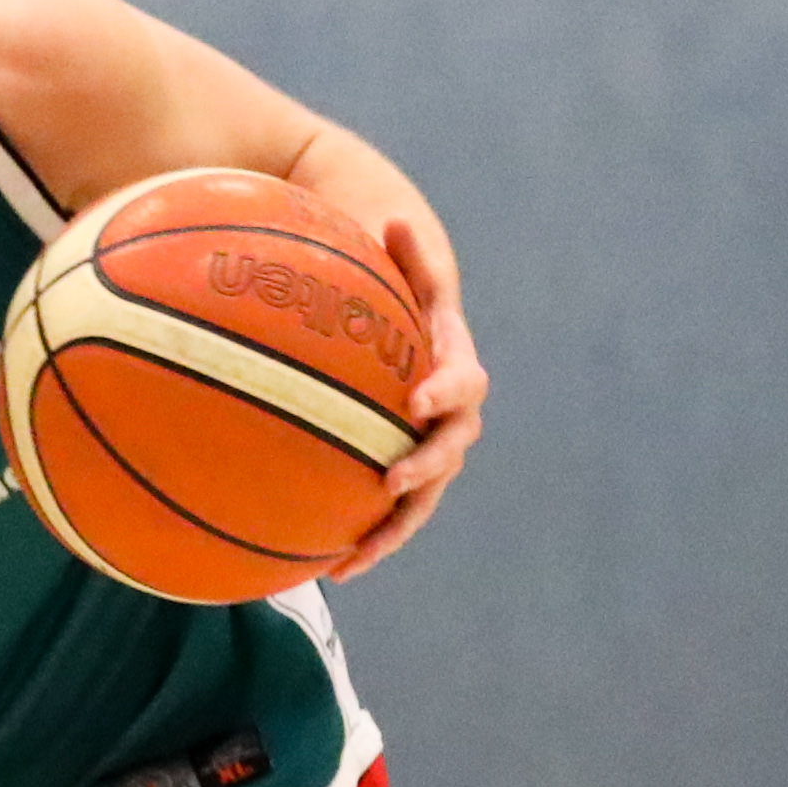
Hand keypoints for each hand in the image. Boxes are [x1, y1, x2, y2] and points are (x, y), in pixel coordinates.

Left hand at [336, 219, 485, 581]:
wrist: (392, 289)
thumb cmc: (386, 264)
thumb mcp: (391, 249)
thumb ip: (401, 249)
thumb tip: (391, 218)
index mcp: (450, 358)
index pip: (463, 380)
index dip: (447, 392)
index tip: (417, 401)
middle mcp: (446, 407)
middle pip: (451, 448)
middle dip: (426, 469)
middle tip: (393, 482)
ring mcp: (424, 440)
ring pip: (423, 494)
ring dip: (394, 529)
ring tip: (351, 561)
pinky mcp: (397, 463)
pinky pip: (388, 509)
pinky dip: (365, 537)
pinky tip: (325, 568)